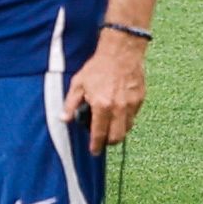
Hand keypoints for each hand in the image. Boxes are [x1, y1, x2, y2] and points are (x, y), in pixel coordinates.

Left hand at [62, 35, 145, 153]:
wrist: (121, 52)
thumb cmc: (98, 66)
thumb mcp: (78, 83)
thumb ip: (70, 103)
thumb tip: (63, 119)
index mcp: (102, 106)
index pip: (99, 134)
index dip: (96, 145)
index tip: (94, 151)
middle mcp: (118, 109)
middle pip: (116, 138)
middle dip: (108, 142)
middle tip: (102, 140)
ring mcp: (131, 105)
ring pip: (127, 129)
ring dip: (118, 132)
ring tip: (110, 126)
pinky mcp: (140, 100)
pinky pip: (133, 117)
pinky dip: (126, 120)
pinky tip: (118, 113)